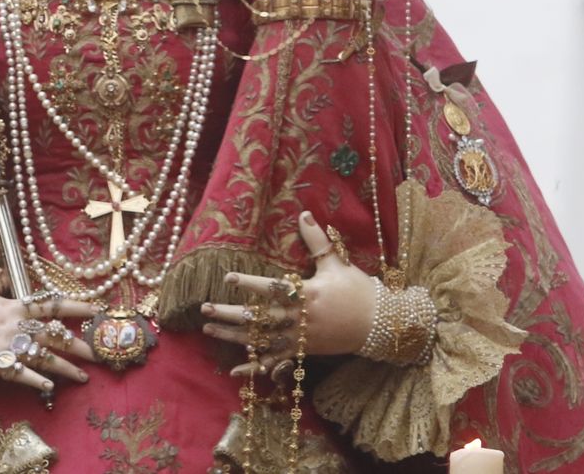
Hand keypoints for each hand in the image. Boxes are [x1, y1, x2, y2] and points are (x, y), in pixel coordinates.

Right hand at [0, 284, 96, 395]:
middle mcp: (14, 325)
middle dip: (79, 345)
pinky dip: (36, 381)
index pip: (52, 305)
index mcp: (12, 304)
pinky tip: (51, 388)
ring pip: (43, 357)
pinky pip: (19, 374)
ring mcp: (4, 345)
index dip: (76, 308)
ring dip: (66, 368)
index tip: (95, 310)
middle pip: (54, 335)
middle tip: (100, 352)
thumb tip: (8, 281)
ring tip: (84, 376)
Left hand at [200, 211, 375, 376]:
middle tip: (204, 309)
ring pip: (261, 341)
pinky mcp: (302, 352)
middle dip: (230, 314)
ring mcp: (300, 339)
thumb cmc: (357, 290)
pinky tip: (234, 370)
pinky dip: (255, 367)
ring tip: (208, 328)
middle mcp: (300, 319)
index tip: (227, 278)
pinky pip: (275, 362)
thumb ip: (317, 240)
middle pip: (260, 318)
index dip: (249, 284)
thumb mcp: (337, 263)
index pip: (273, 289)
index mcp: (307, 295)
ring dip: (233, 336)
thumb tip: (304, 213)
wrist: (379, 324)